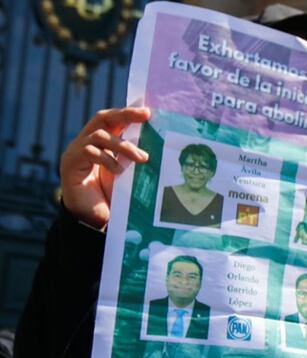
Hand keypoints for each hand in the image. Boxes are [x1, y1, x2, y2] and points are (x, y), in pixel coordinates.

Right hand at [60, 107, 150, 228]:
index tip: (147, 112)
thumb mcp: (127, 172)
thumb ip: (134, 157)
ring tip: (141, 158)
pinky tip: (119, 171)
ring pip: (99, 135)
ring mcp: (75, 152)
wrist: (93, 220)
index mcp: (99, 141)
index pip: (112, 119)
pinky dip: (107, 159)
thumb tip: (160, 143)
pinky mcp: (69, 164)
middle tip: (144, 117)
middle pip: (102, 118)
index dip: (128, 113)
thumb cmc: (113, 196)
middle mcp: (85, 142)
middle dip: (124, 115)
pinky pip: (88, 151)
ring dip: (123, 145)